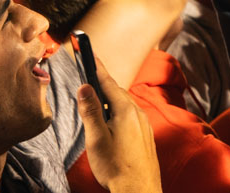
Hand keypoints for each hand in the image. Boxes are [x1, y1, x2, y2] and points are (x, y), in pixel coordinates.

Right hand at [77, 53, 159, 192]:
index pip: (107, 81)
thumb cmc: (116, 166)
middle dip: (101, 82)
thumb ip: (91, 111)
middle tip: (88, 70)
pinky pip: (129, 114)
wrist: (139, 189)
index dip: (96, 66)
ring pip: (123, 103)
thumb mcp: (97, 138)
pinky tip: (111, 119)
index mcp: (125, 110)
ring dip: (109, 97)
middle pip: (115, 91)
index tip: (88, 50)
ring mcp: (143, 123)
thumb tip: (84, 86)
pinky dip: (117, 109)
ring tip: (95, 96)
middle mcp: (137, 112)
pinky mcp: (144, 133)